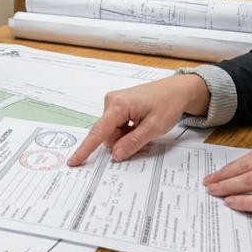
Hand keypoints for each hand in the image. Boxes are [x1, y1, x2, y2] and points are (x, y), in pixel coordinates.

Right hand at [67, 73, 210, 165]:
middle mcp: (112, 102)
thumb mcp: (153, 128)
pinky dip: (129, 132)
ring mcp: (115, 103)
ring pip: (114, 134)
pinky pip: (118, 127)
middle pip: (108, 136)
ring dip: (128, 139)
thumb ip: (133, 142)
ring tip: (146, 136)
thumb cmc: (168, 104)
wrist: (177, 90)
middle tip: (145, 144)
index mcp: (118, 105)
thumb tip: (116, 155)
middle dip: (124, 144)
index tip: (74, 161)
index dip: (86, 149)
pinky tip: (141, 129)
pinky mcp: (119, 106)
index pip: (98, 131)